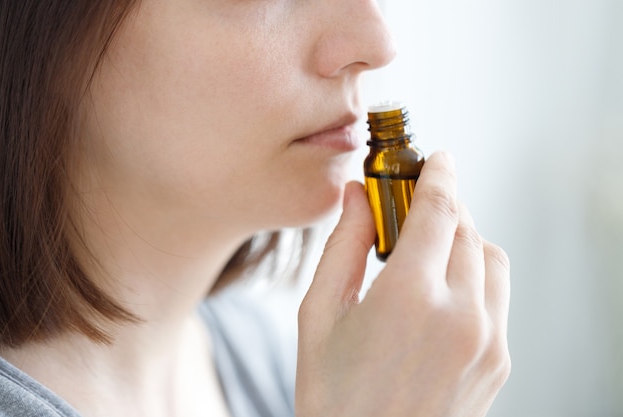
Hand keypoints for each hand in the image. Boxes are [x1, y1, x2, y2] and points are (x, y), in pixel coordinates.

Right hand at [296, 152, 510, 416]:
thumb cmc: (333, 394)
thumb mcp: (320, 315)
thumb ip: (343, 246)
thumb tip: (355, 196)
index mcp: (410, 298)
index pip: (439, 210)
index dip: (439, 175)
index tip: (437, 158)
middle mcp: (461, 316)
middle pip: (467, 229)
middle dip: (444, 207)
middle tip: (413, 208)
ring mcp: (487, 341)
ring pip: (490, 258)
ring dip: (463, 238)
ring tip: (427, 250)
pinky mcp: (498, 361)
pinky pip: (497, 295)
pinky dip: (475, 275)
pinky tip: (441, 290)